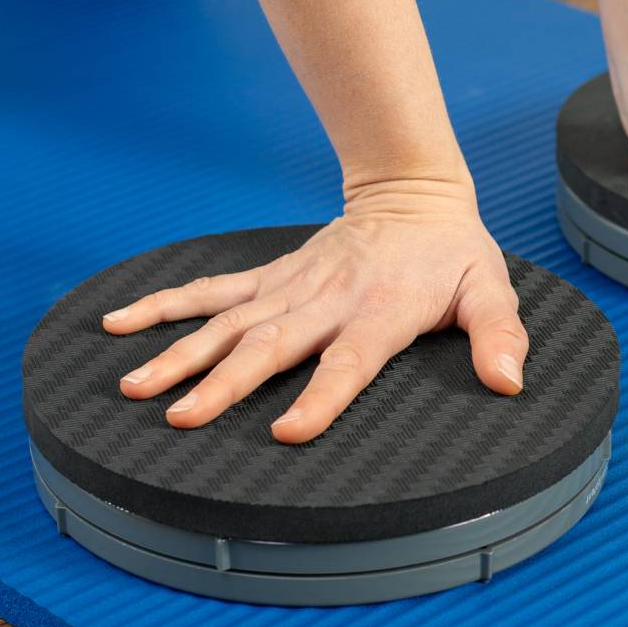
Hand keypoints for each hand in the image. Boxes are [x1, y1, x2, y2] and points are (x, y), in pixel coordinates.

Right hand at [99, 178, 526, 443]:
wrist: (412, 192)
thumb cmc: (454, 253)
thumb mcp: (490, 288)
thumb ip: (499, 335)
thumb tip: (509, 382)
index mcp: (380, 312)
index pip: (348, 362)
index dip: (320, 398)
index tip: (286, 434)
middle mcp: (326, 300)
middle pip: (270, 347)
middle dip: (222, 384)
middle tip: (178, 418)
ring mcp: (291, 286)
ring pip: (228, 323)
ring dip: (179, 353)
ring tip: (134, 388)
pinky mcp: (271, 277)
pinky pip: (211, 291)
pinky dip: (163, 305)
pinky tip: (117, 324)